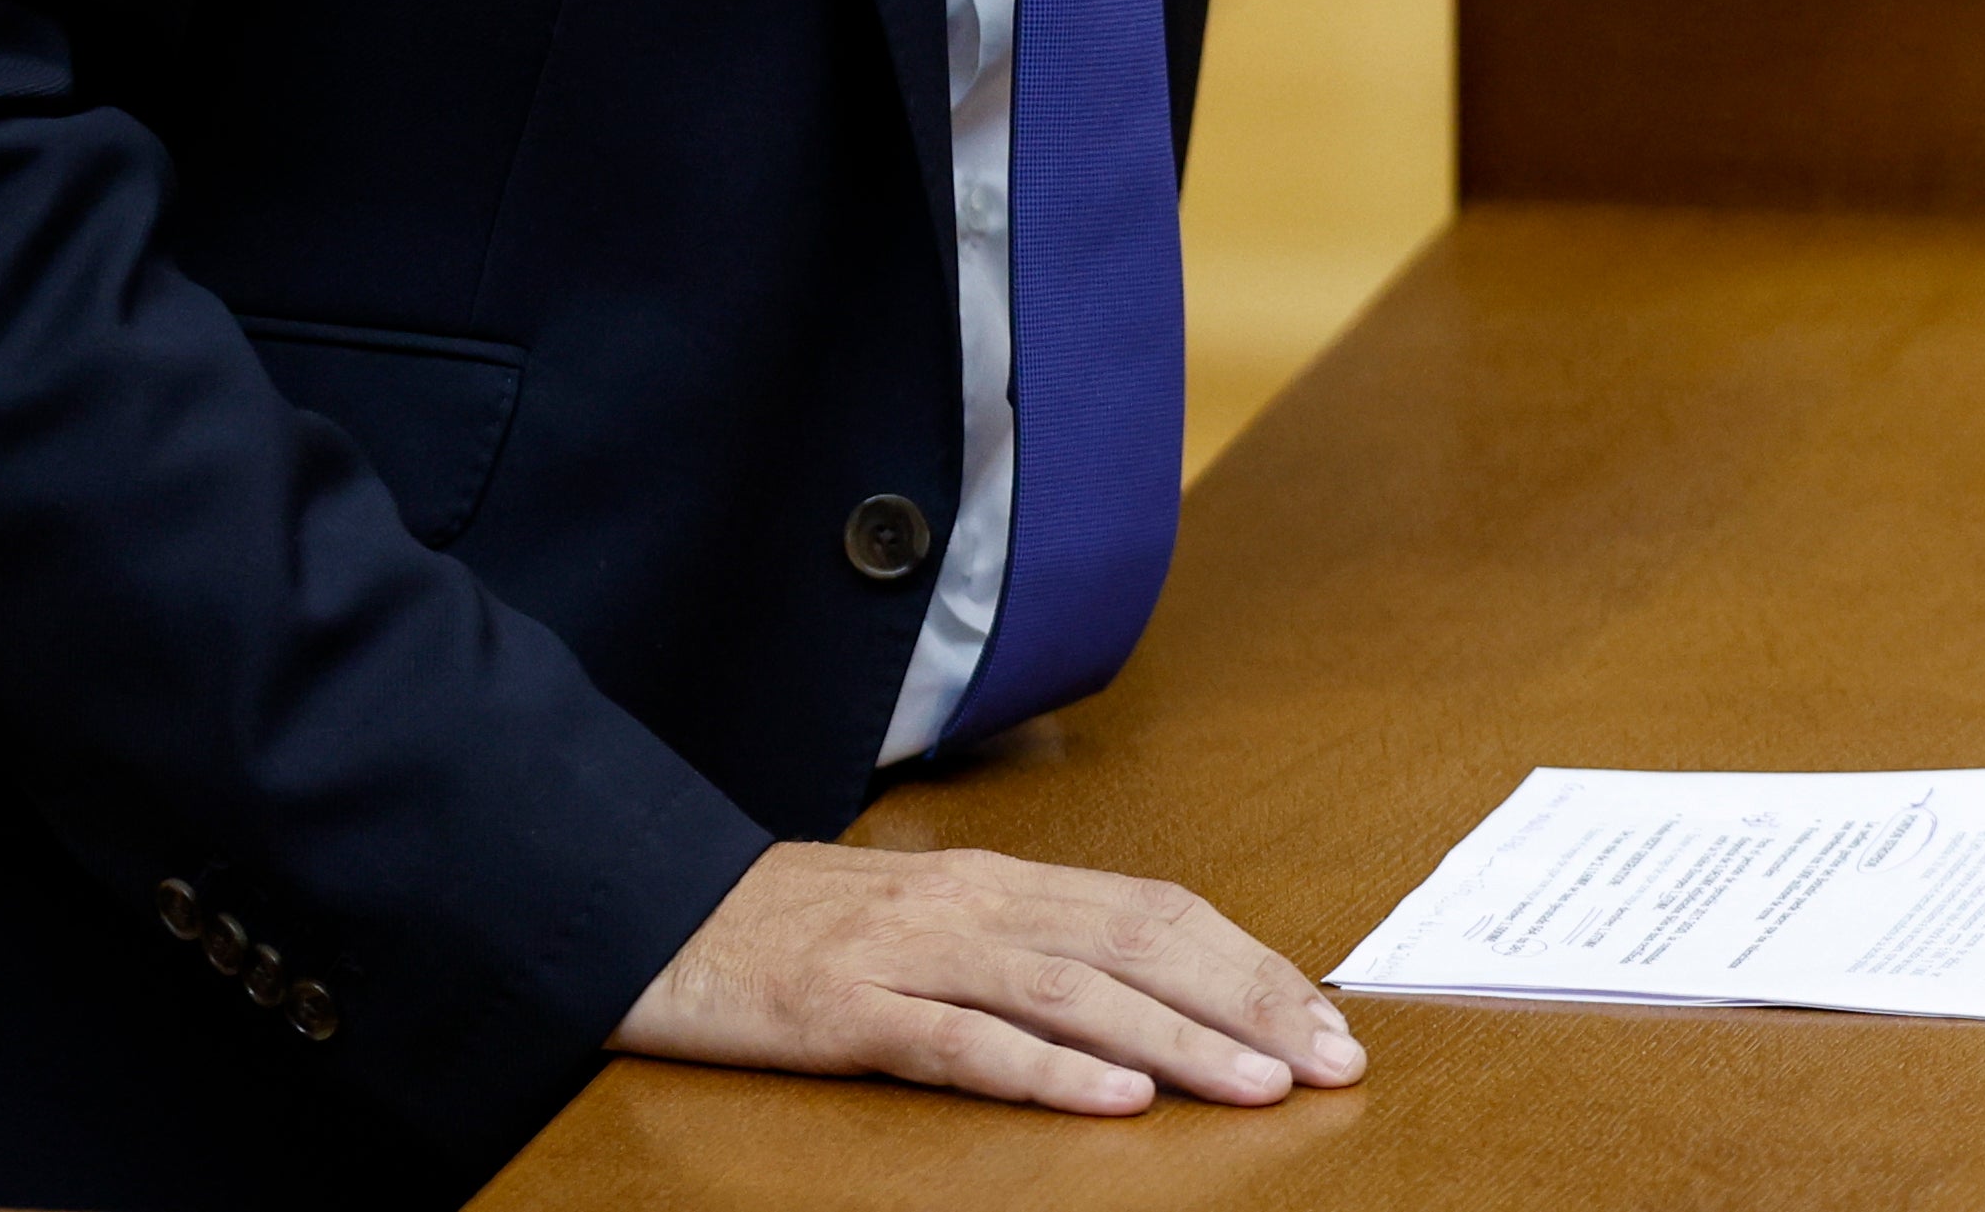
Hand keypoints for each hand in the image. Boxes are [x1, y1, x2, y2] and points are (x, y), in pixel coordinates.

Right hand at [613, 838, 1363, 1115]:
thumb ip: (1026, 945)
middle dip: (1249, 1003)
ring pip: (1075, 993)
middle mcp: (975, 903)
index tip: (1328, 1017)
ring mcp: (913, 952)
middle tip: (1333, 1059)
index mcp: (1002, 881)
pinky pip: (965, 1042)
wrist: (651, 909)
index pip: (1159, 911)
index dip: (1251, 963)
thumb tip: (1146, 991)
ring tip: (1258, 1085)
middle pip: (1141, 945)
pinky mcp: (850, 1007)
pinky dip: (1048, 1074)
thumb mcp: (929, 920)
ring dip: (1178, 1042)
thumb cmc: (796, 926)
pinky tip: (1113, 1103)